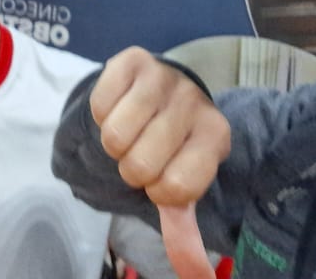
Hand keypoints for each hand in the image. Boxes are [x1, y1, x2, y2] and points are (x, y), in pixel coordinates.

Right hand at [90, 47, 230, 278]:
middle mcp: (196, 101)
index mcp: (216, 136)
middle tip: (143, 154)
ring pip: (115, 136)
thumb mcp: (180, 183)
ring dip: (114, 143)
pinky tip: (119, 107)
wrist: (159, 94)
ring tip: (130, 132)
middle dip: (133, 168)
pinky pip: (100, 104)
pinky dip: (101, 114)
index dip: (159, 191)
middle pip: (141, 164)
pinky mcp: (133, 58)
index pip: (177, 189)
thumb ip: (183, 229)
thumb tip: (196, 277)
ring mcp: (165, 77)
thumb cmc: (171, 146)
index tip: (164, 178)